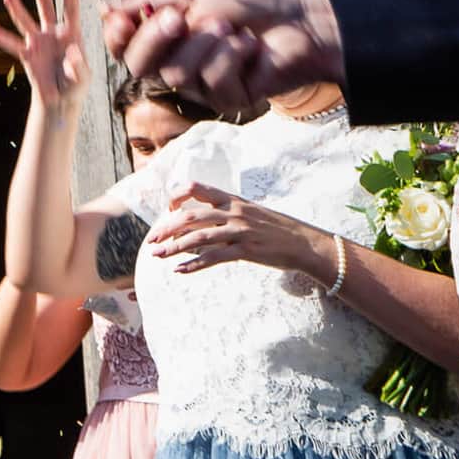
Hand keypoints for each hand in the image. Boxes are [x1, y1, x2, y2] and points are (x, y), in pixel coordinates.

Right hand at [0, 0, 87, 114]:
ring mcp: (38, 42)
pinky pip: (11, 44)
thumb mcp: (83, 78)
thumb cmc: (76, 86)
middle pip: (46, 6)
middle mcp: (53, 33)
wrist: (60, 100)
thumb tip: (72, 53)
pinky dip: (0, 37)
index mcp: (72, 34)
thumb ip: (79, 66)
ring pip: (25, 20)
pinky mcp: (27, 55)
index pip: (71, 9)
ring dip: (16, 5)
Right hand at [101, 0, 345, 111]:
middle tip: (181, 15)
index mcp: (166, 40)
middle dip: (156, 38)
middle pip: (139, 66)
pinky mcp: (229, 99)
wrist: (302, 18)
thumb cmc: (252, 2)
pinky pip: (213, 80)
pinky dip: (233, 54)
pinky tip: (251, 47)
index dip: (117, 37)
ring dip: (207, 41)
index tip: (123, 19)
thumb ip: (152, 2)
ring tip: (233, 26)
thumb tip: (104, 7)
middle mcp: (177, 66)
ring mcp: (202, 86)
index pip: (124, 48)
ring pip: (177, 73)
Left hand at [146, 182, 335, 279]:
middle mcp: (234, 212)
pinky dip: (194, 264)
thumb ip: (225, 211)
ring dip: (173, 248)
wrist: (306, 243)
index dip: (176, 197)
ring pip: (198, 238)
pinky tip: (180, 270)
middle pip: (190, 216)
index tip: (167, 211)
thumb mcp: (249, 211)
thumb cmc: (275, 228)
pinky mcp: (247, 251)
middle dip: (166, 228)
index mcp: (233, 199)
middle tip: (152, 241)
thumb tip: (198, 219)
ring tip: (157, 256)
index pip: (196, 188)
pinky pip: (214, 257)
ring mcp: (241, 231)